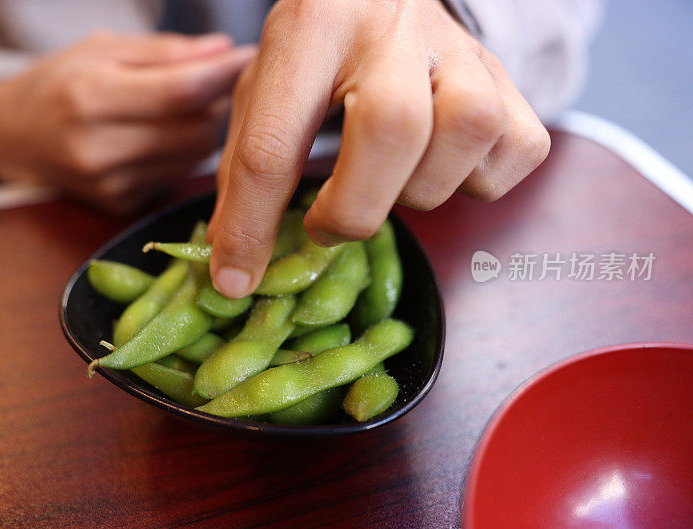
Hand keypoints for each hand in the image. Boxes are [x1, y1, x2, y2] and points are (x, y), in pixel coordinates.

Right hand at [0, 31, 255, 212]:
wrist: (14, 138)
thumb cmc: (61, 81)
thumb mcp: (102, 49)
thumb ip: (164, 52)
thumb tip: (222, 51)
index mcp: (90, 98)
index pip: (180, 91)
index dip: (223, 74)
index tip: (251, 57)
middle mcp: (98, 149)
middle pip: (197, 131)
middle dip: (216, 103)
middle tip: (213, 82)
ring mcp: (110, 185)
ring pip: (194, 157)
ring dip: (204, 129)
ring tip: (189, 106)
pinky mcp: (121, 206)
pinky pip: (177, 175)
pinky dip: (184, 153)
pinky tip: (168, 136)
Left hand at [208, 0, 549, 297]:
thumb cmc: (319, 50)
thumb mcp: (265, 89)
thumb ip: (247, 167)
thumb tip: (235, 264)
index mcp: (312, 27)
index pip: (274, 141)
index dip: (250, 225)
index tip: (239, 277)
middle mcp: (392, 30)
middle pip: (392, 128)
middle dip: (354, 206)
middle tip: (330, 221)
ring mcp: (461, 49)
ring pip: (467, 133)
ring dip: (423, 188)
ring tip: (391, 181)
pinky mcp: (506, 76)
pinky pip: (518, 148)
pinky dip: (481, 181)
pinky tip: (443, 168)